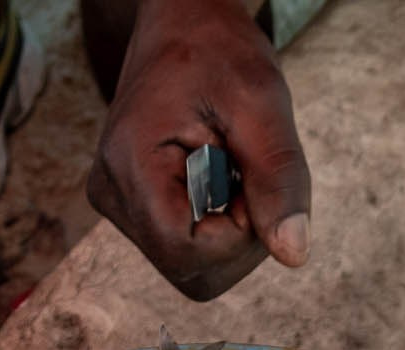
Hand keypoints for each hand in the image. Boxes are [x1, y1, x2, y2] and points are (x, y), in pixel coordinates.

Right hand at [87, 0, 311, 300]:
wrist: (183, 20)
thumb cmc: (219, 50)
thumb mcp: (261, 103)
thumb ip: (279, 179)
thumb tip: (293, 254)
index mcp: (130, 165)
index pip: (186, 252)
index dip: (238, 234)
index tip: (251, 174)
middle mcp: (110, 195)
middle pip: (188, 269)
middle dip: (238, 236)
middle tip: (247, 170)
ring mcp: (116, 204)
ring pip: (189, 266)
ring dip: (231, 232)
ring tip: (231, 167)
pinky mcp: (130, 206)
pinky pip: (183, 246)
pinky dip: (217, 223)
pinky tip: (218, 177)